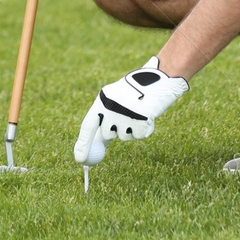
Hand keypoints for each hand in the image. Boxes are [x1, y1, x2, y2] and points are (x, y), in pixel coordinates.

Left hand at [73, 57, 188, 165]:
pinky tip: (148, 115)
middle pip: (107, 134)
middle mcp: (112, 108)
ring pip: (124, 137)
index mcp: (102, 99)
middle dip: (115, 131)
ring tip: (138, 112)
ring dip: (131, 129)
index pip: (88, 126)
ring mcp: (126, 115)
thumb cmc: (134, 92)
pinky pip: (139, 136)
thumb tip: (96, 143)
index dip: (83, 144)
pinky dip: (144, 129)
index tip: (80, 160)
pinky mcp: (141, 121)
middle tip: (125, 117)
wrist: (159, 79)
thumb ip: (105, 118)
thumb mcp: (115, 101)